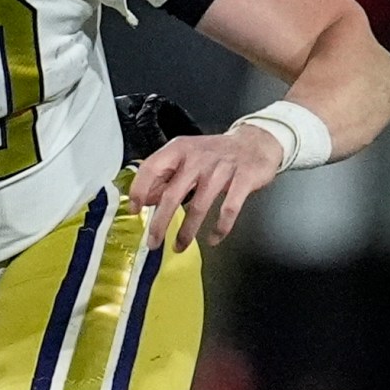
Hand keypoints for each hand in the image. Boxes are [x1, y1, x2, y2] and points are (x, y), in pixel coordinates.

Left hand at [129, 125, 284, 250]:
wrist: (255, 143)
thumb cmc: (216, 153)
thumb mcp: (187, 156)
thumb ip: (166, 175)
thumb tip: (147, 200)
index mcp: (180, 149)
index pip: (151, 168)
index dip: (140, 190)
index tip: (134, 209)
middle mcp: (198, 158)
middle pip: (172, 194)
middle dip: (160, 222)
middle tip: (153, 242)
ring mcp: (221, 169)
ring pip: (199, 206)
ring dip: (187, 231)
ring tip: (179, 246)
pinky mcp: (243, 179)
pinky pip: (229, 209)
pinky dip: (220, 228)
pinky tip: (213, 239)